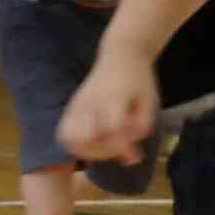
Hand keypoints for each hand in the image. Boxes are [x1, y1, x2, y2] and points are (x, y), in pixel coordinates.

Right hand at [59, 51, 160, 170]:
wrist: (121, 56)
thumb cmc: (139, 82)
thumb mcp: (150, 103)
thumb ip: (141, 128)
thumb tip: (130, 157)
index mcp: (114, 98)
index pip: (110, 128)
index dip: (121, 144)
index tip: (134, 152)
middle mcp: (91, 102)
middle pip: (83, 137)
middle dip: (102, 152)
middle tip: (119, 150)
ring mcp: (77, 105)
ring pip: (68, 137)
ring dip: (86, 151)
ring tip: (104, 149)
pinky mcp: (70, 108)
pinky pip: (64, 133)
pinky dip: (77, 145)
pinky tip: (94, 144)